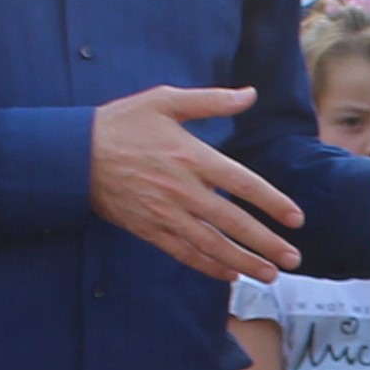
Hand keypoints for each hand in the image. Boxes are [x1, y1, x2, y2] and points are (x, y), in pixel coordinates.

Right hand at [95, 85, 302, 282]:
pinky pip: (183, 252)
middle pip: (232, 222)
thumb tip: (250, 94)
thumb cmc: (121, 123)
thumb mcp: (164, 100)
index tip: (296, 218)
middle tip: (292, 259)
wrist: (73, 154)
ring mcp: (164, 213)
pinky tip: (229, 275)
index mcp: (191, 156)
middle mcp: (182, 189)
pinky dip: (207, 266)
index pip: (242, 183)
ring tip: (270, 275)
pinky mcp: (148, 229)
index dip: (272, 202)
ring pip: (211, 244)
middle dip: (266, 243)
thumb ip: (211, 101)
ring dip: (243, 262)